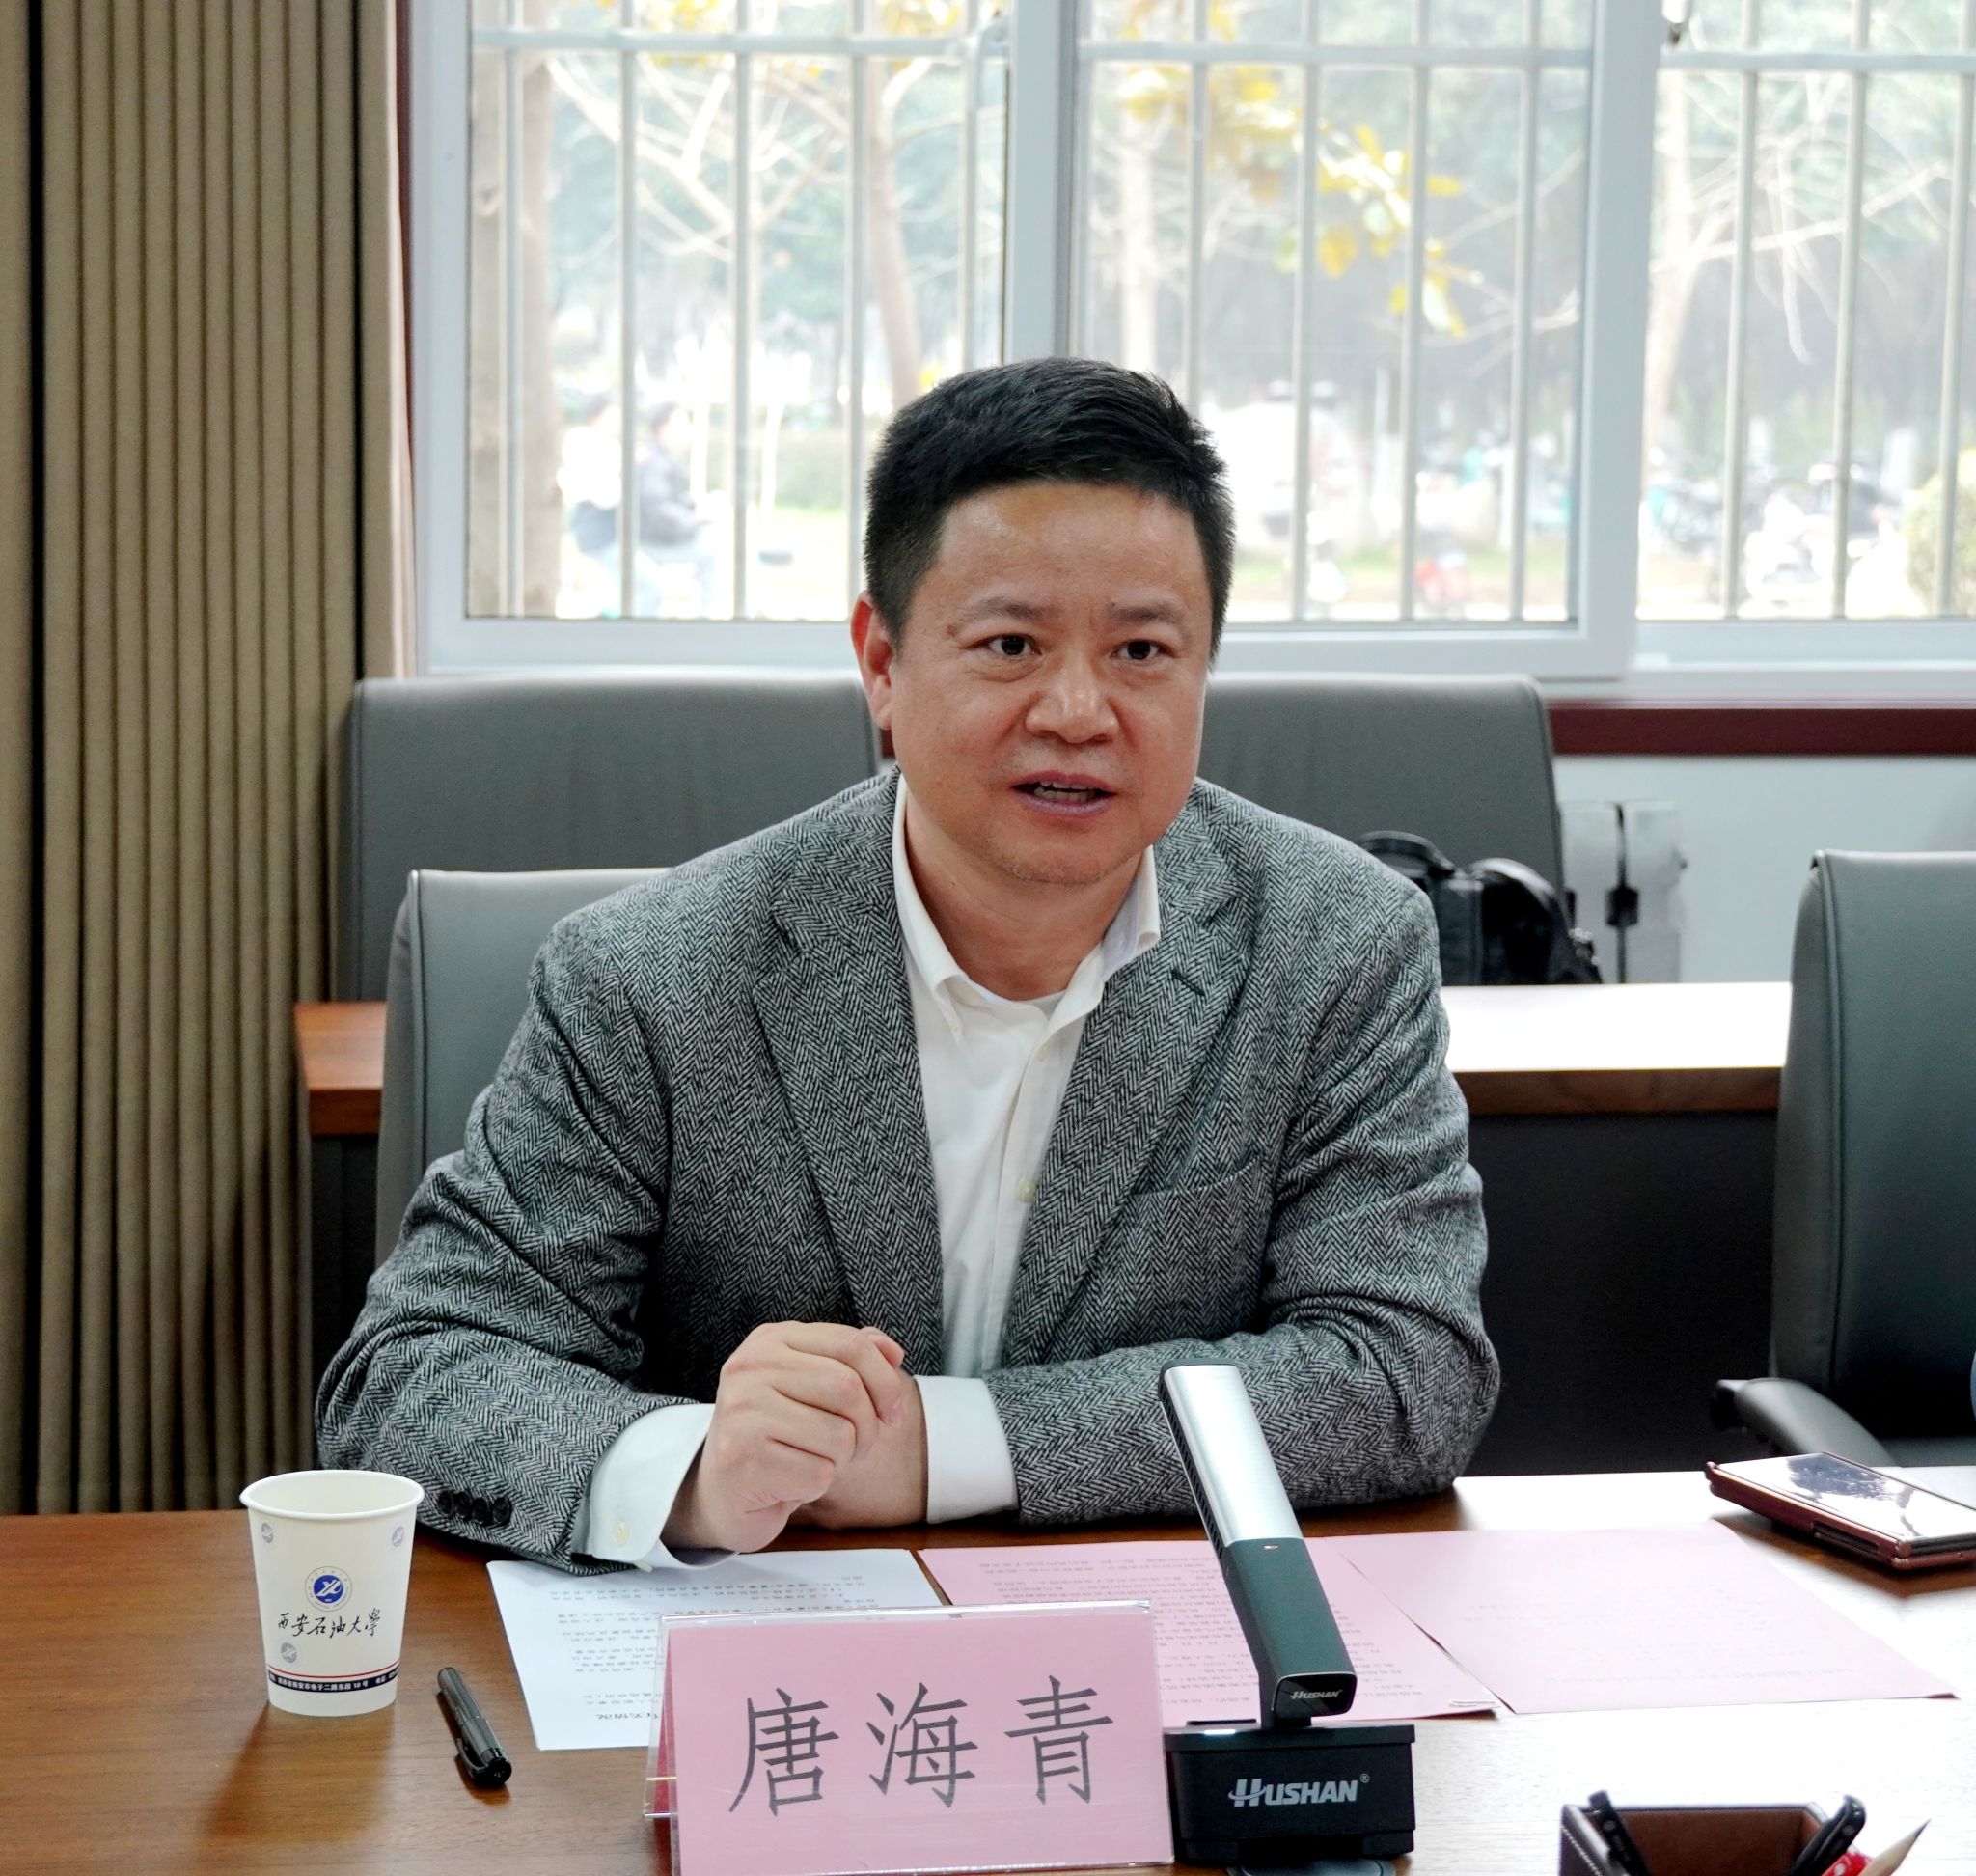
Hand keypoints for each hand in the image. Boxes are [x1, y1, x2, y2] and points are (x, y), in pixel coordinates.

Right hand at [663, 1322, 907, 1553]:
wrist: (724, 1492)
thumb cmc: (778, 1434)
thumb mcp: (812, 1385)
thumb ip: (851, 1359)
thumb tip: (893, 1353)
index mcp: (771, 1339)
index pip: (850, 1343)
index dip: (886, 1381)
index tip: (894, 1413)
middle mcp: (750, 1367)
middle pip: (848, 1388)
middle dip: (868, 1427)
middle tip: (856, 1447)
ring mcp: (741, 1410)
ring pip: (839, 1434)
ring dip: (842, 1459)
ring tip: (815, 1460)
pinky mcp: (740, 1456)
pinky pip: (818, 1473)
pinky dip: (817, 1484)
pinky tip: (791, 1481)